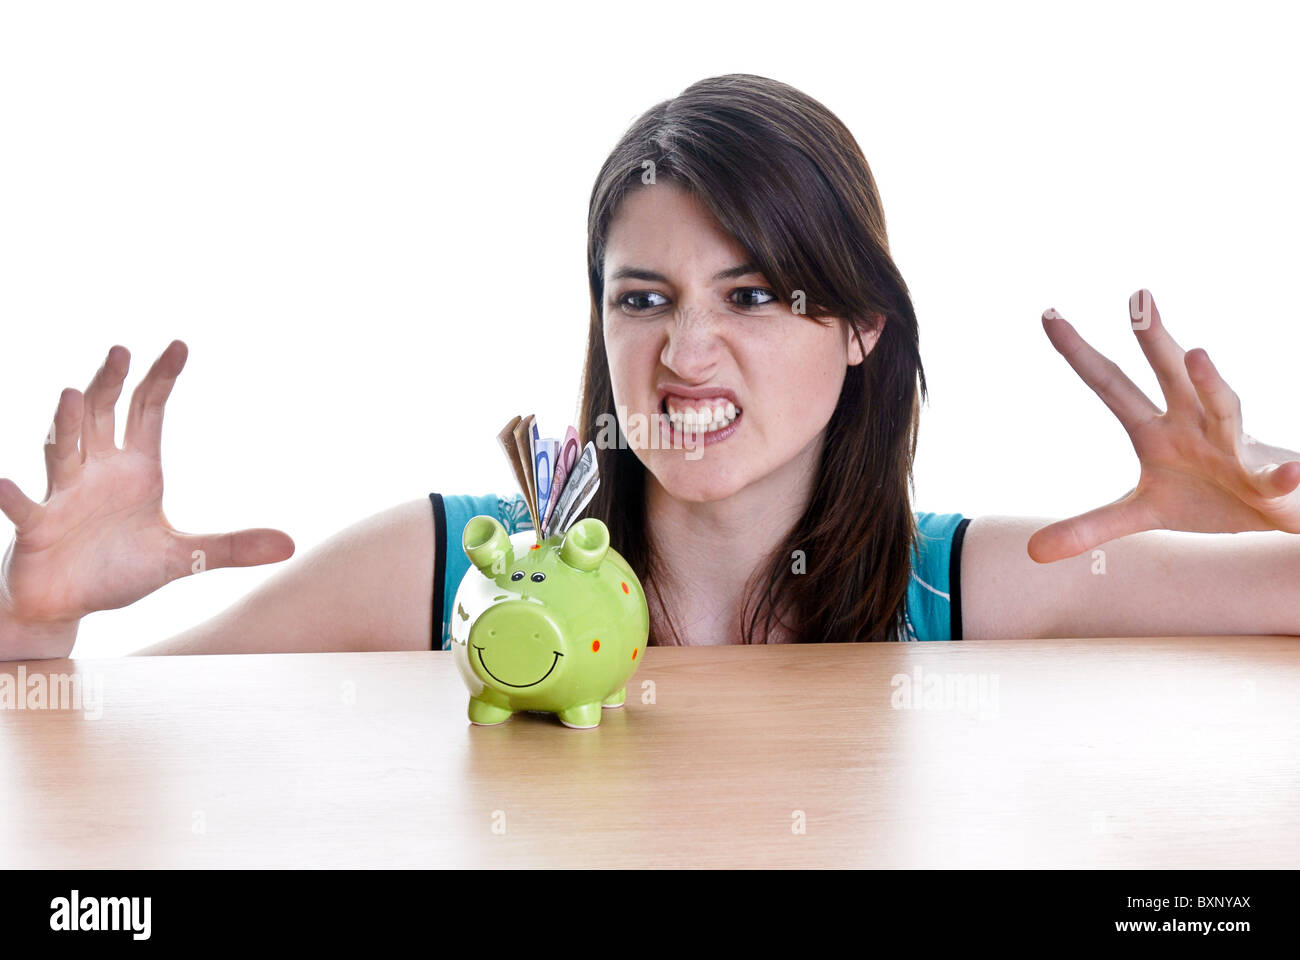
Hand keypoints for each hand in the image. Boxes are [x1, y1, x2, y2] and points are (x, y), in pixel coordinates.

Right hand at [0, 341, 294, 635]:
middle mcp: (97, 472)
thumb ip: (231, 547)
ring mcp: (63, 495)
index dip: (161, 378)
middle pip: (103, 416)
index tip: (180, 345)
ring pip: (63, 451)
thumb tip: (290, 545)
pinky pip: (24, 508)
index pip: (148, 411)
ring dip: (66, 425)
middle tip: (122, 350)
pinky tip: (4, 485)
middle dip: (110, 383)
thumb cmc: (120, 570)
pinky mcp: (36, 527)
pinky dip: (13, 497)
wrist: (70, 604)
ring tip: (73, 395)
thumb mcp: (183, 558)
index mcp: (135, 470)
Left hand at [1028, 289, 1299, 562]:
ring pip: (1224, 406)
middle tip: (1136, 297)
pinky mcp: (1267, 480)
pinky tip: (1292, 471)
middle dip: (1152, 339)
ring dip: (1210, 382)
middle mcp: (1192, 425)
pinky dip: (1284, 474)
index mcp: (1155, 431)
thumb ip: (1089, 526)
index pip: (1110, 384)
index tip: (1047, 314)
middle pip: (1168, 376)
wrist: (1270, 512)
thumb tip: (1031, 550)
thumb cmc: (1205, 497)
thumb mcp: (1141, 514)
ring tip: (1196, 354)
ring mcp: (1232, 448)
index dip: (1079, 354)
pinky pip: (1275, 476)